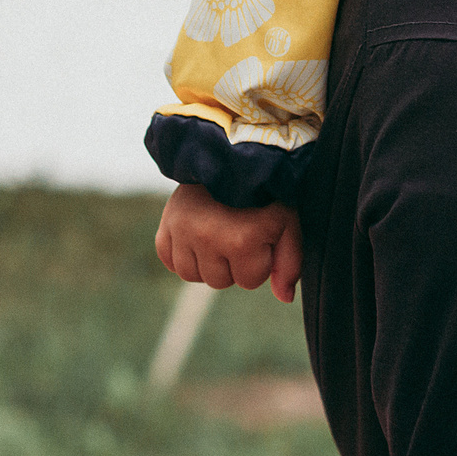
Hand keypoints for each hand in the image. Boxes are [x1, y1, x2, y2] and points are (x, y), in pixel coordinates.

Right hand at [155, 184, 302, 300]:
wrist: (232, 157)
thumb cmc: (266, 193)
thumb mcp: (288, 222)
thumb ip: (290, 263)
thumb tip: (284, 298)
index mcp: (242, 240)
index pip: (250, 281)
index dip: (259, 261)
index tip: (260, 235)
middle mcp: (208, 238)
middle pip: (220, 282)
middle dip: (233, 263)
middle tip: (238, 230)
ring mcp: (183, 231)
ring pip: (193, 275)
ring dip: (207, 261)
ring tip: (218, 232)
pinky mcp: (165, 225)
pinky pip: (169, 260)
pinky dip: (182, 253)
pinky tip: (196, 236)